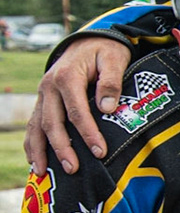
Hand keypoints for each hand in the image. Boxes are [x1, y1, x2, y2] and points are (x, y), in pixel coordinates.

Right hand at [28, 38, 132, 175]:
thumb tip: (107, 108)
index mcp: (67, 77)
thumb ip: (111, 82)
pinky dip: (32, 142)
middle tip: (72, 169)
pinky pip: (33, 123)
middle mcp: (49, 87)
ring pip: (37, 125)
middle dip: (61, 148)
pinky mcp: (43, 101)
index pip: (77, 111)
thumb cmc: (105, 51)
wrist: (88, 40)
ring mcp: (43, 94)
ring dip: (39, 150)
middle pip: (52, 122)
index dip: (88, 133)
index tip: (99, 152)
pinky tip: (35, 160)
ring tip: (42, 172)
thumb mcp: (114, 59)